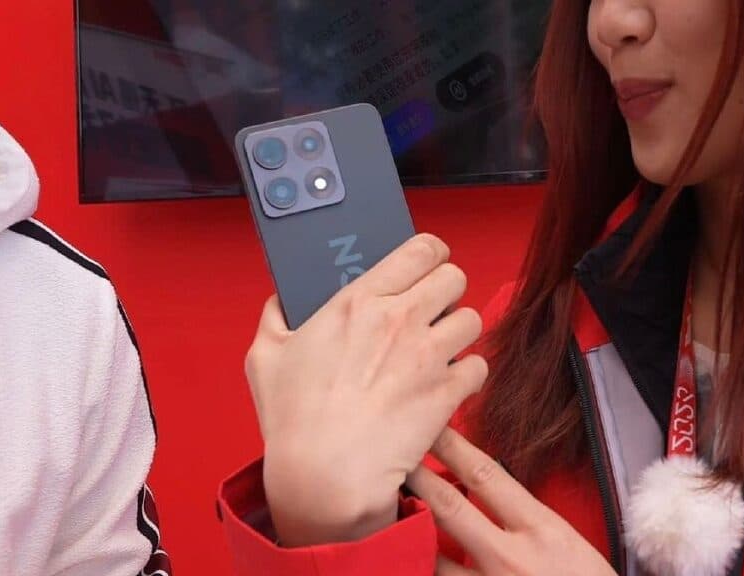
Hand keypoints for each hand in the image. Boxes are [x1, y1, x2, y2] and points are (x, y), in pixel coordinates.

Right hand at [245, 234, 487, 546]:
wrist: (324, 476)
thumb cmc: (292, 419)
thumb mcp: (265, 357)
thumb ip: (275, 317)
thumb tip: (281, 300)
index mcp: (358, 301)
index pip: (421, 249)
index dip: (430, 255)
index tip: (425, 266)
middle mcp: (399, 319)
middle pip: (455, 277)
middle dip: (446, 291)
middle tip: (432, 310)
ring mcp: (427, 356)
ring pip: (471, 319)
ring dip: (458, 332)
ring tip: (440, 349)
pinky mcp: (446, 393)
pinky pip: (478, 367)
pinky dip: (466, 375)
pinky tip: (445, 385)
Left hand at [407, 429, 615, 575]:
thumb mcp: (566, 542)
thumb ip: (526, 518)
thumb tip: (485, 489)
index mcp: (541, 529)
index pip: (488, 476)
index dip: (454, 448)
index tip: (431, 425)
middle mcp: (512, 557)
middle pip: (451, 509)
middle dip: (417, 480)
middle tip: (391, 459)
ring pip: (435, 559)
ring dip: (411, 538)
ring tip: (388, 520)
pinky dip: (422, 571)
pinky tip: (404, 564)